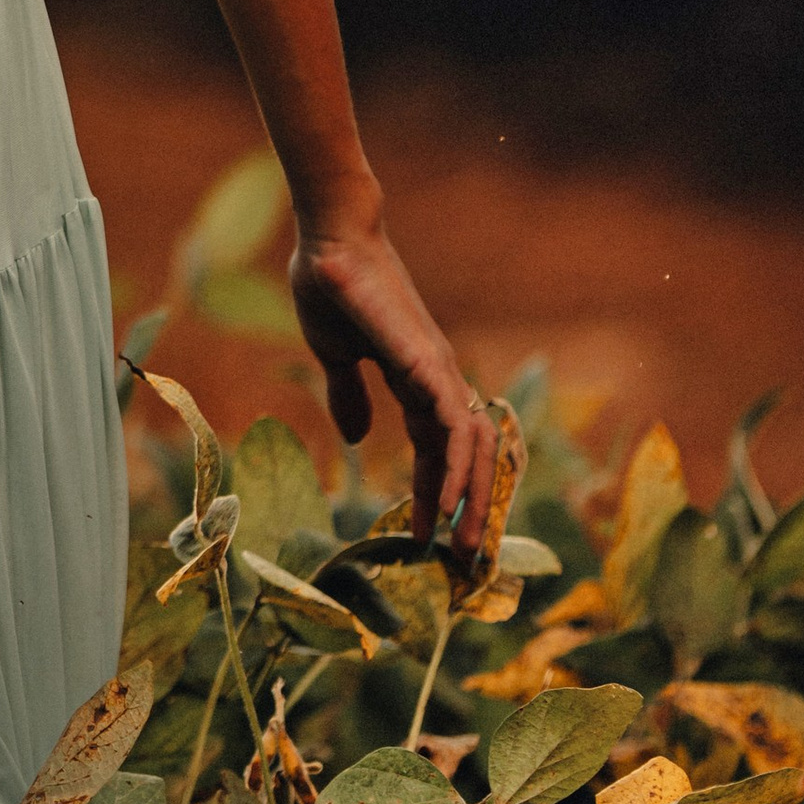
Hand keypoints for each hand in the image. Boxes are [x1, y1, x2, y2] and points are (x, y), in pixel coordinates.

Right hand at [289, 215, 495, 559]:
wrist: (330, 241)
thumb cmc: (330, 286)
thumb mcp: (337, 355)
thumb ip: (349, 394)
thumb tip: (357, 439)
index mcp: (416, 380)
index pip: (436, 449)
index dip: (431, 492)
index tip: (420, 536)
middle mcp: (439, 380)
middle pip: (468, 457)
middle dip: (468, 511)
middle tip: (461, 562)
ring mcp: (439, 371)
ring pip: (472, 449)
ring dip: (471, 500)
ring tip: (462, 547)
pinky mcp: (429, 364)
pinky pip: (453, 427)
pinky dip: (454, 468)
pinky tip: (446, 501)